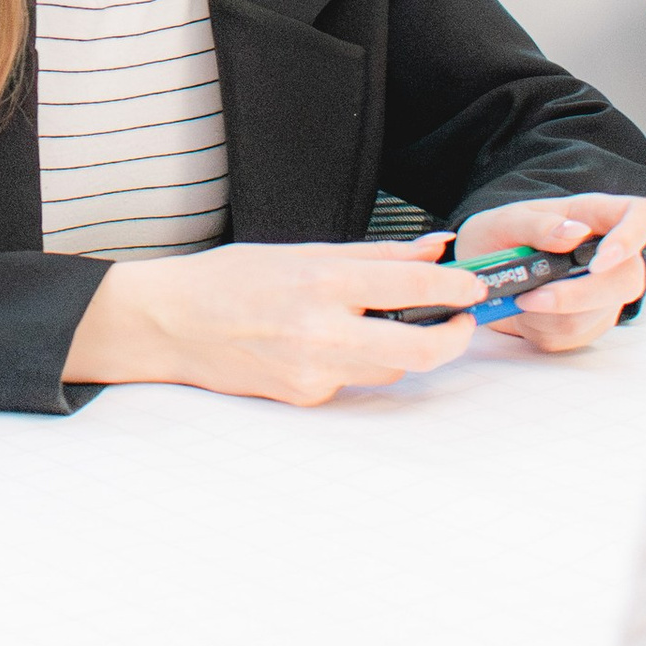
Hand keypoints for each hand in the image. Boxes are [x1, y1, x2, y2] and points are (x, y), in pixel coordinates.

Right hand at [63, 237, 483, 404]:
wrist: (172, 324)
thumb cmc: (230, 280)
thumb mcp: (302, 252)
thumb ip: (374, 255)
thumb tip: (433, 248)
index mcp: (322, 282)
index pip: (412, 285)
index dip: (455, 287)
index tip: (472, 286)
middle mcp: (322, 331)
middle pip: (420, 350)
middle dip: (453, 337)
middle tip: (460, 319)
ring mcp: (314, 371)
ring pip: (390, 368)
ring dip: (401, 346)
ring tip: (382, 320)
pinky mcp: (306, 397)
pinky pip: (352, 381)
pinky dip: (354, 360)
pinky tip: (323, 342)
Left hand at [453, 193, 645, 353]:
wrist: (479, 274)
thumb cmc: (498, 237)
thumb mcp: (505, 221)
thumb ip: (537, 225)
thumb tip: (574, 234)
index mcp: (595, 216)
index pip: (643, 216)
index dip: (632, 238)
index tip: (598, 261)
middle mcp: (611, 255)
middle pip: (627, 279)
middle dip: (577, 295)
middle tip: (530, 296)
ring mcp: (605, 292)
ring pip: (596, 313)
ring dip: (548, 313)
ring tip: (519, 297)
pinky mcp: (590, 323)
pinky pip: (574, 335)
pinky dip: (541, 327)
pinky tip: (526, 312)